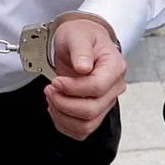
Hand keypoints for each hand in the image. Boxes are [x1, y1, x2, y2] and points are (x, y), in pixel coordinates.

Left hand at [44, 17, 126, 140]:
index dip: (73, 88)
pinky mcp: (96, 111)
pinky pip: (82, 129)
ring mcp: (106, 101)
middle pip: (92, 109)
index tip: (56, 81)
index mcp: (114, 66)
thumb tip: (83, 67)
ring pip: (87, 124)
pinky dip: (65, 123)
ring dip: (63, 115)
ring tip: (51, 97)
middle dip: (64, 103)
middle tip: (50, 89)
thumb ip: (80, 50)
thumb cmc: (81, 35)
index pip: (97, 87)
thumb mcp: (77, 34)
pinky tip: (56, 107)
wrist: (80, 41)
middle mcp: (114, 87)